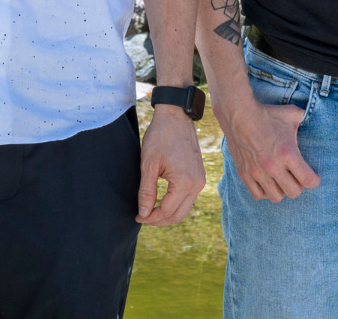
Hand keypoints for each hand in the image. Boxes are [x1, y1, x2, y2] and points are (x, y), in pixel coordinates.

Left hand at [137, 106, 205, 224]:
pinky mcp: (199, 176)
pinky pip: (188, 198)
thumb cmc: (160, 136)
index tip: (137, 217)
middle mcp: (197, 184)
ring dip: (168, 214)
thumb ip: (146, 192)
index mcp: (185, 182)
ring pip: (185, 209)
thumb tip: (144, 214)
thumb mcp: (149, 164)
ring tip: (150, 211)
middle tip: (142, 217)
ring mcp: (200, 180)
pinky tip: (161, 201)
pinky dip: (175, 204)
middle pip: (178, 215)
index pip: (167, 211)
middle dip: (159, 220)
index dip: (150, 218)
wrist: (176, 116)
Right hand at [215, 91, 318, 202]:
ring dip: (281, 190)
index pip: (308, 180)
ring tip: (281, 179)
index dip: (314, 180)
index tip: (313, 176)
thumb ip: (306, 119)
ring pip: (276, 197)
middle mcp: (273, 166)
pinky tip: (267, 181)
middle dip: (298, 185)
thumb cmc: (267, 114)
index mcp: (287, 153)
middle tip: (296, 176)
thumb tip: (315, 120)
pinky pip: (258, 195)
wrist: (239, 113)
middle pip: (294, 192)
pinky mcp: (244, 173)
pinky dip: (264, 191)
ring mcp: (257, 172)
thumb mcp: (292, 113)